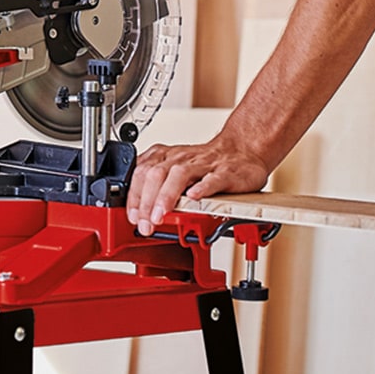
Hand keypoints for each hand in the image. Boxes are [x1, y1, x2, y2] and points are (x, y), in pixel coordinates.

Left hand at [125, 135, 269, 235]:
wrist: (242, 149)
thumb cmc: (208, 163)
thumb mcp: (177, 168)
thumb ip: (157, 184)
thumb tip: (139, 209)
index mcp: (167, 157)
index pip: (141, 172)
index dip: (133, 195)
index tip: (132, 216)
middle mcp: (181, 159)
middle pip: (155, 174)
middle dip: (146, 201)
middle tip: (144, 223)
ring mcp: (203, 165)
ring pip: (179, 175)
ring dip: (166, 196)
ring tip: (160, 215)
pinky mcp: (225, 172)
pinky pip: (212, 178)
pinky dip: (201, 188)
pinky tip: (193, 198)